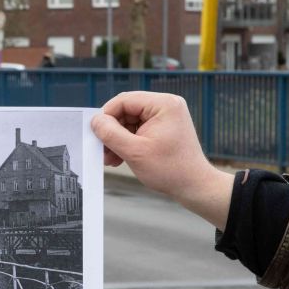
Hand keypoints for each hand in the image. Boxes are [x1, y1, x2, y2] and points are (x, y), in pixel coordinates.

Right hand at [91, 92, 232, 229]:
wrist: (194, 187)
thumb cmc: (170, 170)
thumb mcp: (134, 151)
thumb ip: (110, 133)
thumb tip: (95, 120)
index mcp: (163, 104)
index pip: (123, 101)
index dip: (106, 116)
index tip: (96, 135)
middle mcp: (165, 105)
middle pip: (125, 110)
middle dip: (112, 131)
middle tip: (102, 150)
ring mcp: (165, 116)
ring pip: (129, 121)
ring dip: (117, 139)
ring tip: (110, 158)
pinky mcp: (163, 127)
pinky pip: (137, 129)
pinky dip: (126, 142)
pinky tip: (119, 157)